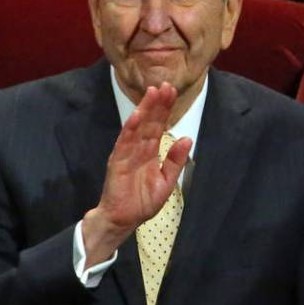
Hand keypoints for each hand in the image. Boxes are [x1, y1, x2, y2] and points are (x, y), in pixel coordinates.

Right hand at [82, 82, 191, 265]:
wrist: (123, 220)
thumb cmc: (142, 202)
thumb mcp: (166, 182)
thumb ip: (176, 161)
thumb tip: (187, 139)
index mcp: (151, 152)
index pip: (159, 126)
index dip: (165, 109)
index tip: (172, 91)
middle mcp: (139, 149)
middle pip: (149, 122)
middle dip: (157, 104)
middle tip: (165, 85)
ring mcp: (127, 153)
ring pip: (137, 127)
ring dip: (144, 110)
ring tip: (152, 93)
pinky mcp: (117, 162)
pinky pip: (123, 143)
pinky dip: (129, 129)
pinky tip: (135, 116)